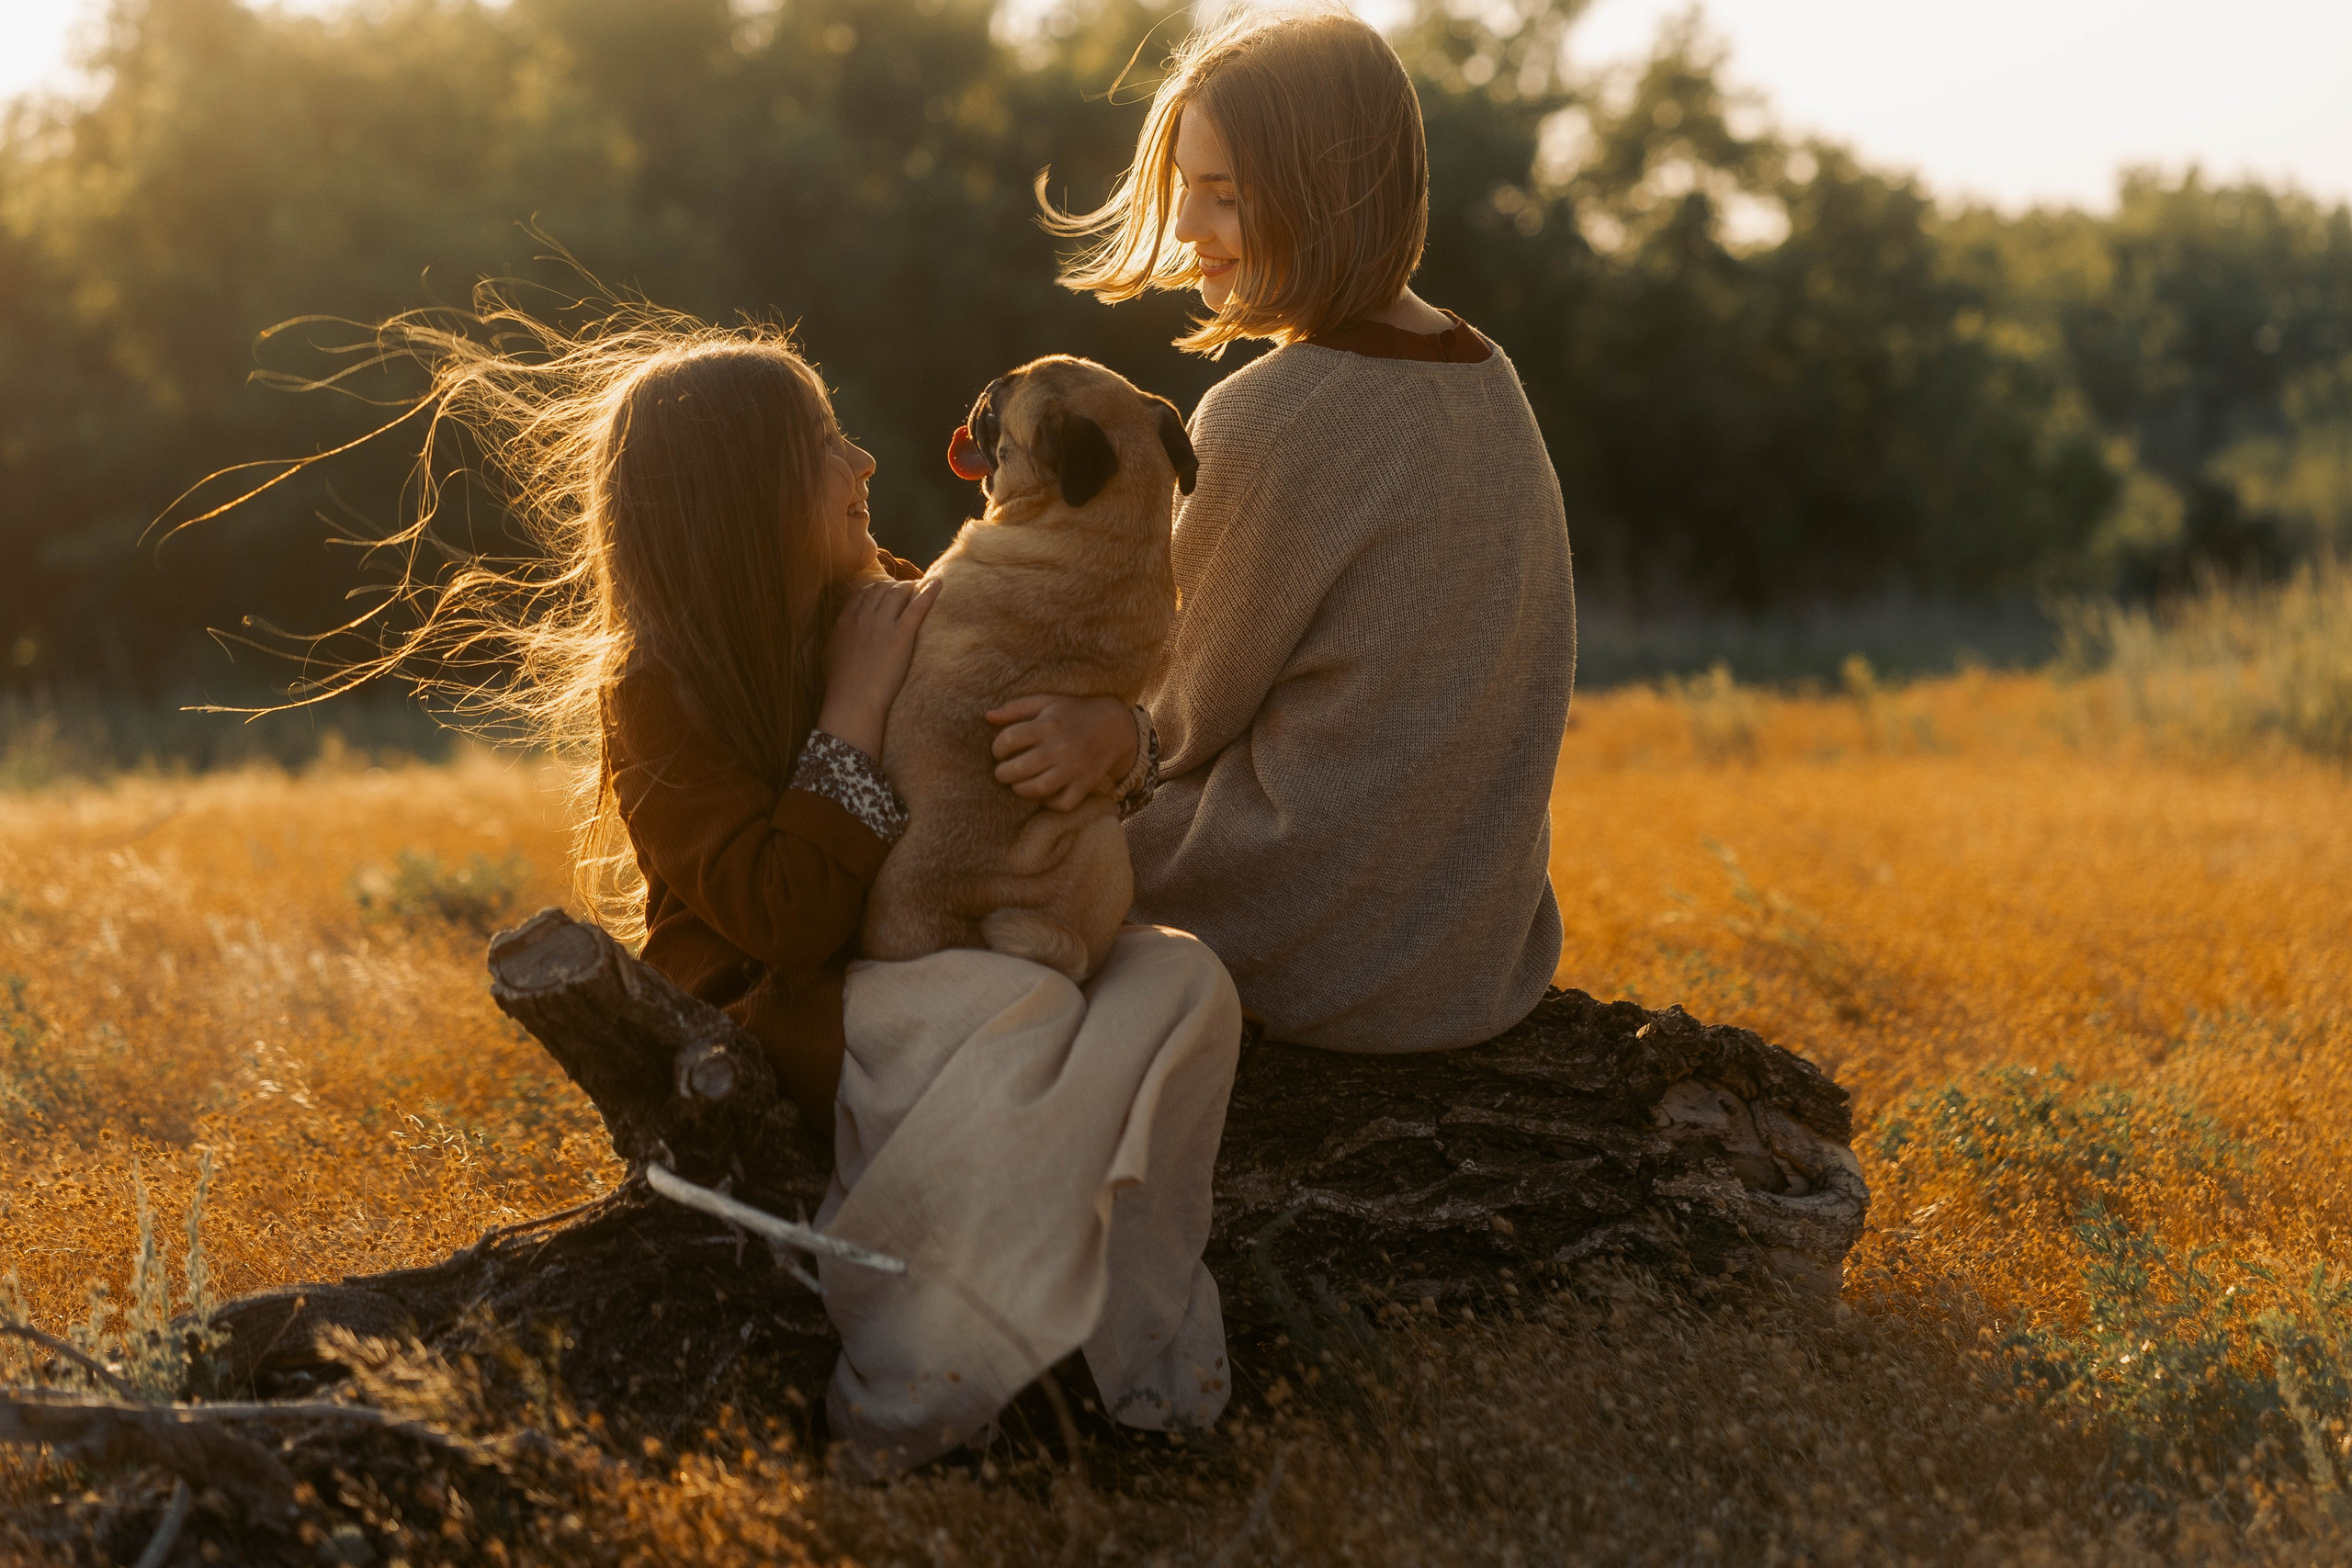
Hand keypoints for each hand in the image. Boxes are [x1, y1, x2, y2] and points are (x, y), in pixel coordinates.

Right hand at [818, 577, 940, 757]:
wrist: (853, 700)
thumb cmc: (840, 685)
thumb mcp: (830, 654)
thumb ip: (838, 637)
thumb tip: (842, 632)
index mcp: (845, 621)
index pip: (864, 594)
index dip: (878, 590)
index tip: (887, 592)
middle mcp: (863, 617)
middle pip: (882, 589)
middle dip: (895, 586)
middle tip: (907, 590)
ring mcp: (883, 624)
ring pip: (899, 592)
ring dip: (911, 586)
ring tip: (920, 586)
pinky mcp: (902, 634)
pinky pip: (917, 606)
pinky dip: (929, 592)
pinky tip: (938, 584)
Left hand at [986, 694, 1138, 811]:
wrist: (1114, 725)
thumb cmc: (1073, 712)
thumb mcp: (1047, 701)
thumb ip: (1016, 708)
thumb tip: (988, 716)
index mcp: (1049, 724)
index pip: (1009, 739)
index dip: (997, 749)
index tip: (999, 751)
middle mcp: (1061, 747)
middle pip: (1019, 768)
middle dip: (1003, 773)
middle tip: (1003, 772)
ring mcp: (1074, 768)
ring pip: (1038, 789)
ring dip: (1020, 790)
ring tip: (1018, 785)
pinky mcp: (1085, 784)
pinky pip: (1063, 803)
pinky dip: (1049, 803)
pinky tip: (1043, 794)